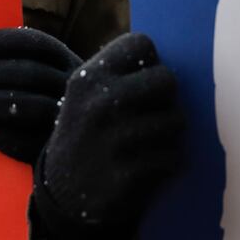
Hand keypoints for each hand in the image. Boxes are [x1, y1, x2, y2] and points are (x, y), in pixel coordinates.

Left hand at [0, 27, 80, 163]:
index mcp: (69, 64)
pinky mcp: (54, 152)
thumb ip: (14, 63)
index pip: (35, 44)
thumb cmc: (42, 104)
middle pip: (29, 73)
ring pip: (27, 107)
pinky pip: (22, 142)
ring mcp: (67, 121)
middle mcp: (72, 89)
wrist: (72, 154)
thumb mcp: (43, 78)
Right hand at [32, 32, 184, 239]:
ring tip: (147, 142)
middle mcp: (100, 104)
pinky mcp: (129, 174)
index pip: (142, 44)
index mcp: (88, 78)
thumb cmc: (86, 134)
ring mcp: (115, 140)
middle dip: (167, 97)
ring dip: (169, 133)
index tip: (140, 80)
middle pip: (167, 79)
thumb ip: (120, 73)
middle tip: (152, 113)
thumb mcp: (86, 96)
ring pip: (176, 120)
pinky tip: (146, 167)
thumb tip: (172, 59)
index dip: (149, 62)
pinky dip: (167, 163)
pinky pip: (174, 156)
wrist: (62, 196)